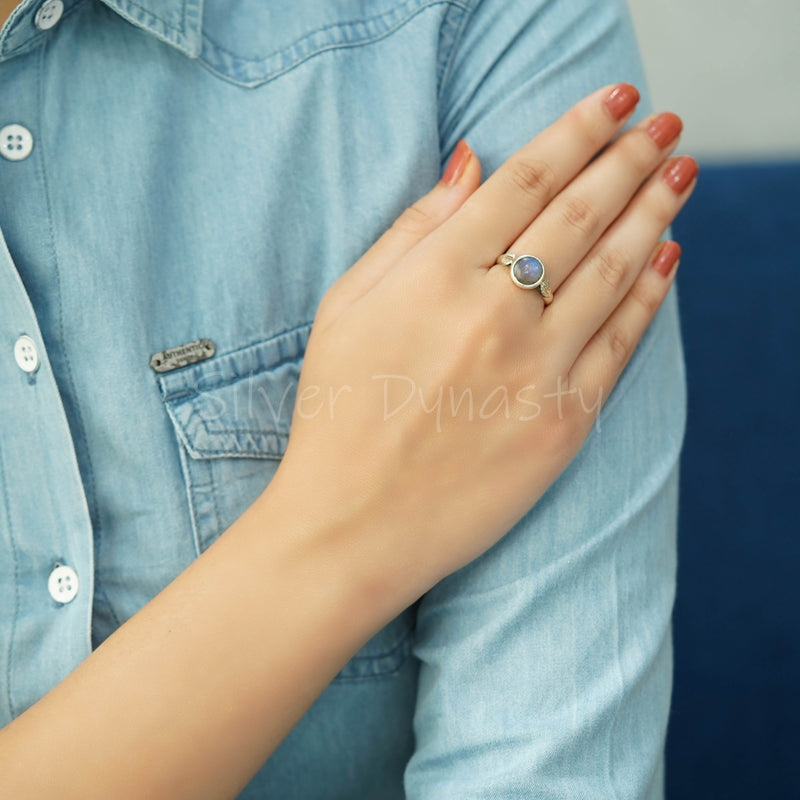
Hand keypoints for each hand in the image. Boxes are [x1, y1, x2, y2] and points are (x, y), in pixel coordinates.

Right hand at [270, 84, 695, 606]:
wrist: (353, 524)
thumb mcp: (348, 306)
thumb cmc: (338, 412)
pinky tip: (667, 256)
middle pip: (580, 214)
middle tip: (662, 125)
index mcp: (435, 277)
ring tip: (679, 173)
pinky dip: (651, 293)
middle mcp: (494, 314)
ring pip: (615, 269)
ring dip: (654, 211)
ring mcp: (536, 370)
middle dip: (629, 158)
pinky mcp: (564, 422)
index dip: (575, 131)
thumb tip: (470, 163)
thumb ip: (412, 230)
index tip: (612, 101)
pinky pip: (621, 342)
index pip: (524, 181)